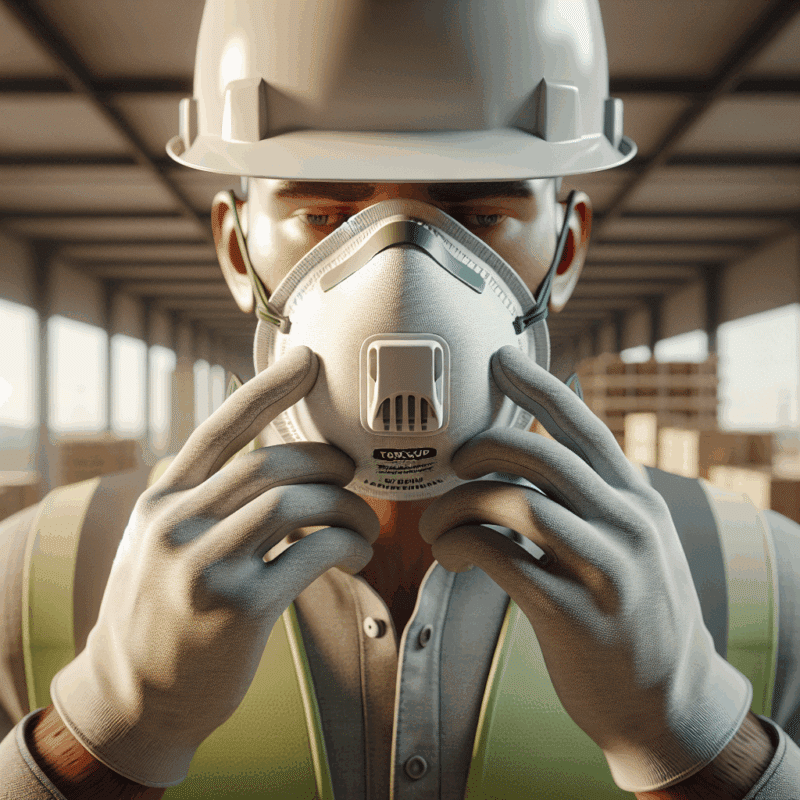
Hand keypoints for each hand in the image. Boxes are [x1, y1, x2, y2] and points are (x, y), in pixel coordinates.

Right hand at [50, 346, 378, 787]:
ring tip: (363, 525)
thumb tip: (269, 467)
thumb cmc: (161, 612)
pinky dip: (348, 546)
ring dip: (346, 507)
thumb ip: (201, 502)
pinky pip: (312, 555)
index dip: (267, 390)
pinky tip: (357, 554)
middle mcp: (176, 525)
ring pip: (295, 503)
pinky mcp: (238, 609)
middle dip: (326, 462)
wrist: (133, 697)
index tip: (307, 360)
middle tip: (352, 473)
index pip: (219, 429)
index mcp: (161, 502)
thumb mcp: (160, 544)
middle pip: (270, 463)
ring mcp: (204, 567)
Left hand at [419, 345, 750, 792]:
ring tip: (435, 526)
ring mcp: (607, 571)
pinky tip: (450, 556)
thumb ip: (588, 503)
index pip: (584, 427)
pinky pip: (504, 558)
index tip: (498, 358)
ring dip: (459, 506)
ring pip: (517, 504)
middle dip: (483, 447)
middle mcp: (628, 524)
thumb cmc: (633, 612)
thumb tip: (519, 466)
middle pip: (542, 456)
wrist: (670, 702)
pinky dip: (462, 546)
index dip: (539, 386)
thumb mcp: (630, 544)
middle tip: (452, 462)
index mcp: (637, 500)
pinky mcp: (577, 617)